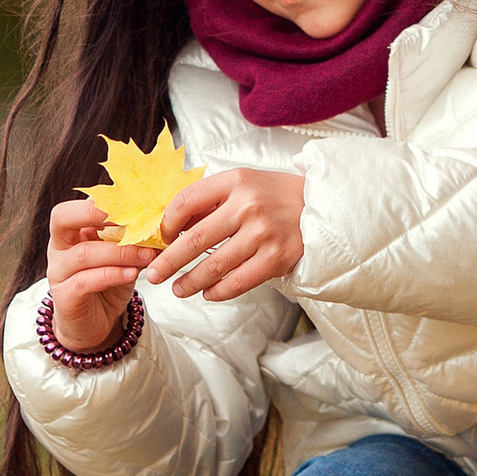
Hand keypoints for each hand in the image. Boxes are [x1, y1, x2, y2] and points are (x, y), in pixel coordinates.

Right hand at [44, 198, 150, 353]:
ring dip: (119, 252)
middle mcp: (59, 248)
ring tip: (148, 254)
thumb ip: (133, 238)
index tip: (134, 202)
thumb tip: (162, 222)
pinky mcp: (64, 298)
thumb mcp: (122, 256)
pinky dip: (111, 274)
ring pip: (83, 253)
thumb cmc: (109, 283)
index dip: (101, 201)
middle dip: (95, 213)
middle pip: (62, 218)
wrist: (96, 325)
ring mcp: (58, 273)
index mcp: (70, 231)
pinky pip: (85, 281)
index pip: (75, 205)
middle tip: (131, 218)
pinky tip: (132, 274)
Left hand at [145, 164, 305, 303]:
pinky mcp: (276, 259)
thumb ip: (210, 201)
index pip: (187, 201)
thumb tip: (172, 228)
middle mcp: (248, 206)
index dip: (168, 223)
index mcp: (235, 181)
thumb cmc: (275, 196)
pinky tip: (207, 293)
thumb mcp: (243, 184)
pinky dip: (218, 291)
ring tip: (177, 289)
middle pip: (196, 238)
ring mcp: (263, 234)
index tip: (163, 238)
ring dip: (190, 281)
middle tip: (154, 275)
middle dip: (169, 261)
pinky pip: (238, 282)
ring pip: (214, 266)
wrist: (322, 207)